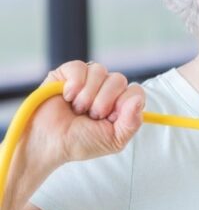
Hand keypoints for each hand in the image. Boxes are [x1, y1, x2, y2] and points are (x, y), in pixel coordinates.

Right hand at [25, 61, 144, 168]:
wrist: (50, 142)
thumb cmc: (80, 142)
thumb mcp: (114, 140)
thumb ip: (132, 122)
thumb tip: (138, 99)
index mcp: (120, 104)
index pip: (136, 91)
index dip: (124, 104)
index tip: (109, 118)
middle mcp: (106, 89)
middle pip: (119, 79)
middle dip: (104, 101)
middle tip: (90, 116)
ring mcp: (87, 80)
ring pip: (100, 71)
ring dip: (87, 95)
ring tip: (77, 109)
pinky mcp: (67, 73)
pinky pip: (80, 67)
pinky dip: (74, 84)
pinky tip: (67, 97)